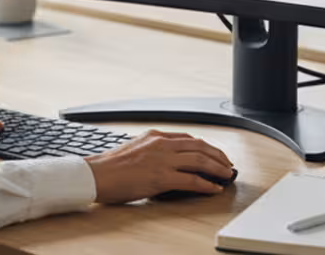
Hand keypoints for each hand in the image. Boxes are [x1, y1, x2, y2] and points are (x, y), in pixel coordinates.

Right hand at [85, 129, 234, 202]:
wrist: (96, 174)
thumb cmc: (110, 166)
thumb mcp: (134, 148)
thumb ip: (152, 150)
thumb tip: (167, 161)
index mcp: (154, 136)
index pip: (188, 138)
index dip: (205, 147)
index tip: (214, 154)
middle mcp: (161, 144)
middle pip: (199, 146)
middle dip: (217, 155)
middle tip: (227, 164)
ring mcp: (162, 160)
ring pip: (199, 160)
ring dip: (217, 168)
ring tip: (226, 175)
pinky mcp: (161, 177)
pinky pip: (191, 180)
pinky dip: (206, 184)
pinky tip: (214, 188)